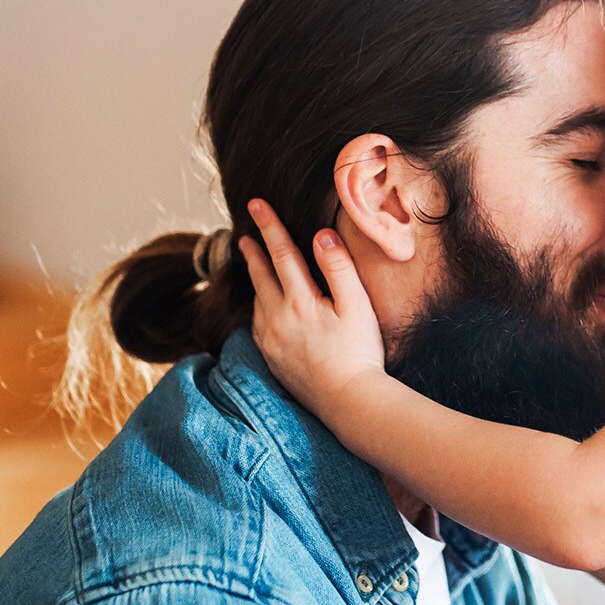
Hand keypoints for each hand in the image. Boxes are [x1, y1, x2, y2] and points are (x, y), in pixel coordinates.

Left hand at [238, 199, 390, 414]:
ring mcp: (270, 340)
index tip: (255, 203)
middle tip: (244, 235)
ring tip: (258, 269)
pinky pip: (257, 326)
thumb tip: (320, 235)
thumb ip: (338, 267)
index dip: (269, 225)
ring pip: (258, 302)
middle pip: (259, 275)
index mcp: (299, 301)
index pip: (280, 253)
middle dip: (252, 251)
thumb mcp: (357, 305)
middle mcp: (277, 319)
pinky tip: (267, 309)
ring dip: (257, 282)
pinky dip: (260, 309)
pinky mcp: (271, 358)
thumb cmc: (359, 352)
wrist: (348, 401)